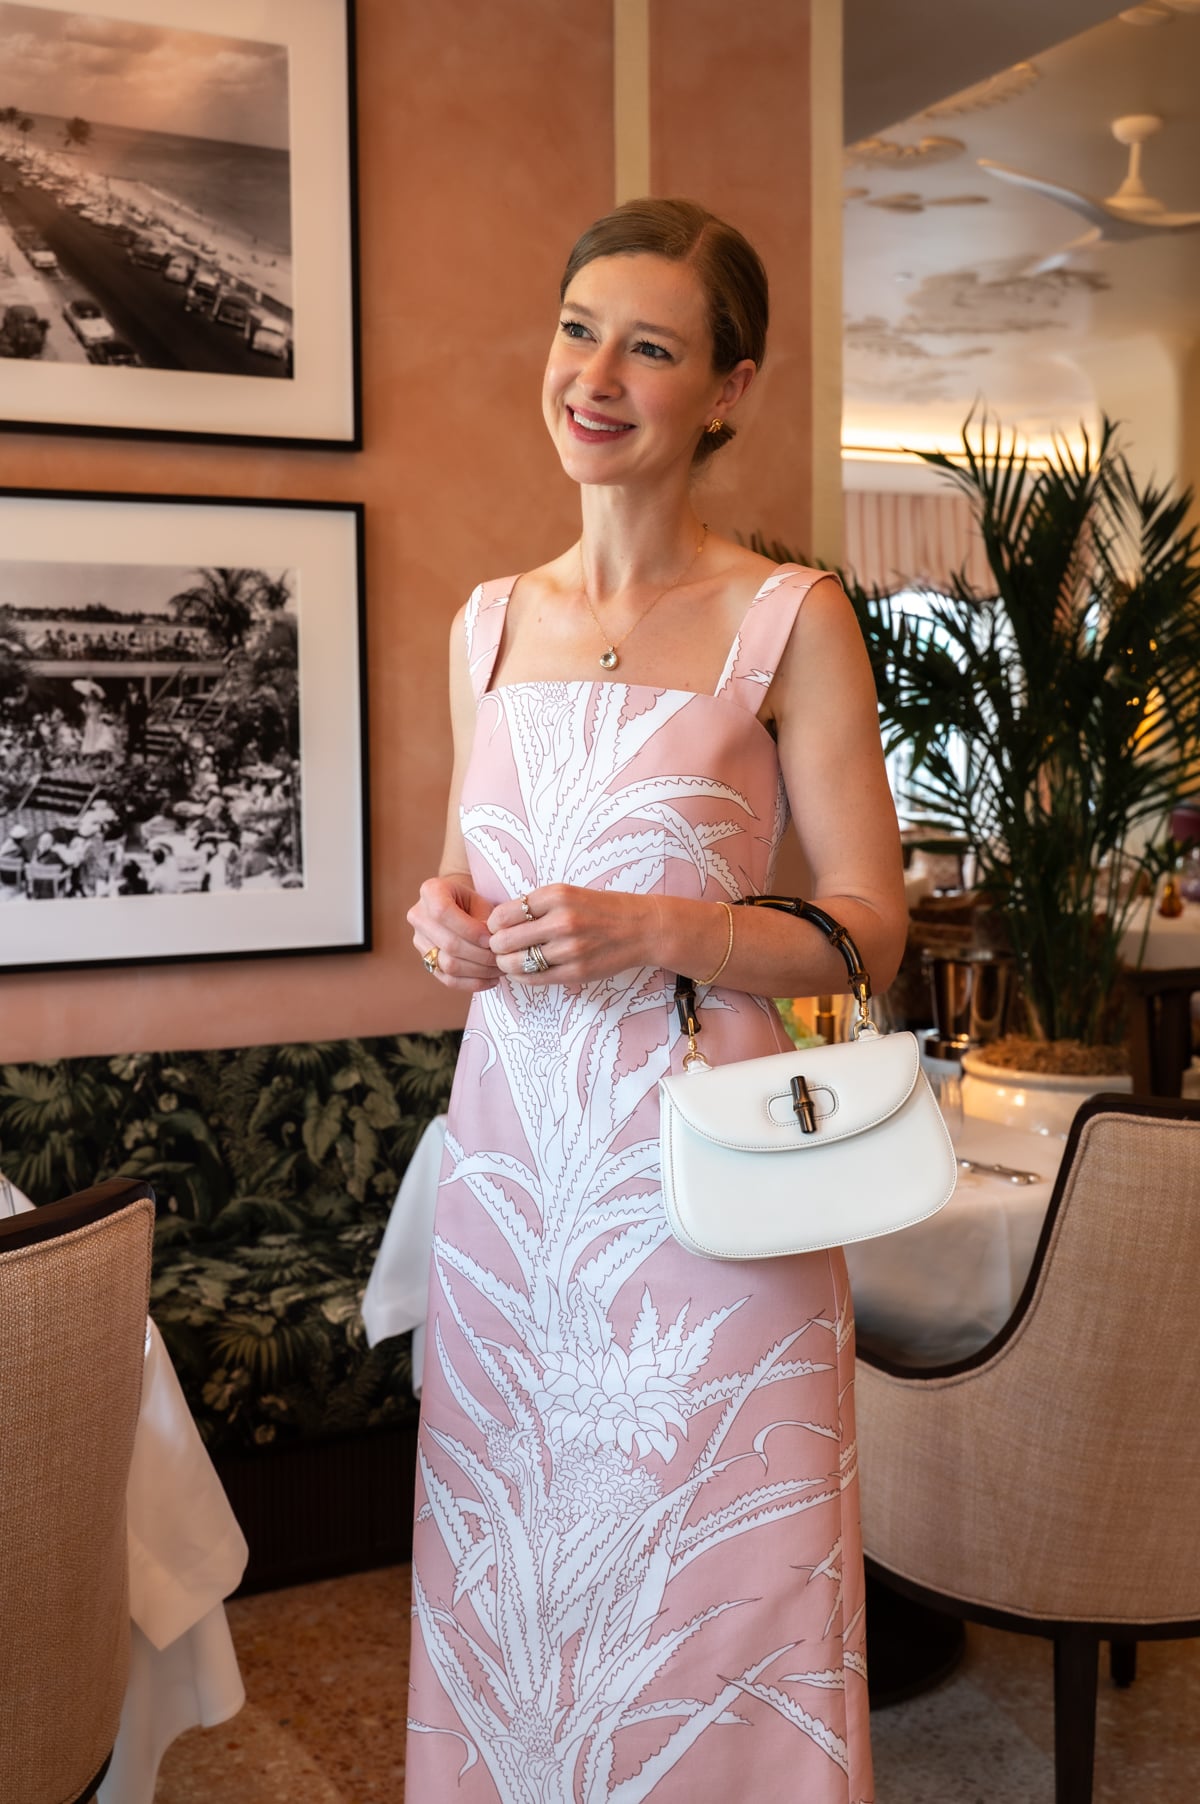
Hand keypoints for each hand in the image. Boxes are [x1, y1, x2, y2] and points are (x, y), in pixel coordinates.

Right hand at [407, 875, 499, 990]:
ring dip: (479, 971)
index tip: (492, 939)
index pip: (443, 912)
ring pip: (448, 965)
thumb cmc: (472, 902)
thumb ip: (486, 920)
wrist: (456, 906)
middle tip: (502, 958)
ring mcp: (419, 940)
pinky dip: (472, 983)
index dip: (470, 929)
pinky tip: (491, 980)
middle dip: (480, 955)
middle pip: (448, 943)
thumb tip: (492, 945)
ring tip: (500, 969)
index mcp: (430, 891)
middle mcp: (418, 916)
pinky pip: (447, 979)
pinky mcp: (426, 960)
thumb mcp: (480, 901)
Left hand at [487, 884, 654, 984]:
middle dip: (496, 946)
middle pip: (504, 940)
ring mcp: (570, 949)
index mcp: (557, 896)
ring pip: (516, 963)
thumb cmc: (601, 909)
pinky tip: (523, 971)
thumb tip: (499, 922)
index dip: (494, 924)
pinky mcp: (577, 972)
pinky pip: (535, 979)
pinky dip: (522, 976)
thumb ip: (537, 905)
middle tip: (500, 947)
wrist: (642, 928)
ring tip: (509, 960)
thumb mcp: (569, 894)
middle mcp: (562, 921)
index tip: (497, 928)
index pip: (504, 914)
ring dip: (506, 963)